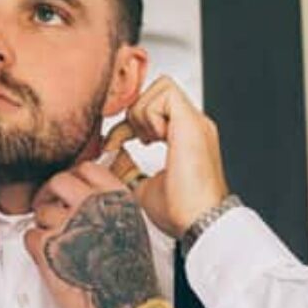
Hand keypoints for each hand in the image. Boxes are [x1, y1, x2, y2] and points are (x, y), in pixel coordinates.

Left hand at [27, 162, 160, 307]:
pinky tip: (52, 261)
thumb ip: (110, 207)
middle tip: (47, 208)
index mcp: (116, 198)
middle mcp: (93, 205)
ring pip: (40, 213)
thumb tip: (89, 195)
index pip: (85, 169)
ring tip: (62, 250)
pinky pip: (29, 236)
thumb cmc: (130, 278)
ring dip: (44, 229)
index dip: (72, 179)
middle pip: (58, 182)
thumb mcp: (132, 228)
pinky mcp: (48, 247)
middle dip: (49, 195)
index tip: (66, 190)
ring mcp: (69, 224)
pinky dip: (35, 249)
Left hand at [104, 75, 229, 237]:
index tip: (112, 144)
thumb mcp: (142, 186)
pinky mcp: (192, 121)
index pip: (154, 110)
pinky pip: (165, 93)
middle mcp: (193, 125)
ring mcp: (196, 121)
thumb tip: (108, 158)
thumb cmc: (179, 211)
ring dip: (143, 111)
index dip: (127, 122)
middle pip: (159, 90)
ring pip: (162, 86)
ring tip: (146, 140)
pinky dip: (151, 113)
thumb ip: (127, 168)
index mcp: (185, 138)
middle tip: (126, 138)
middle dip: (135, 110)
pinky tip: (156, 139)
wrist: (199, 221)